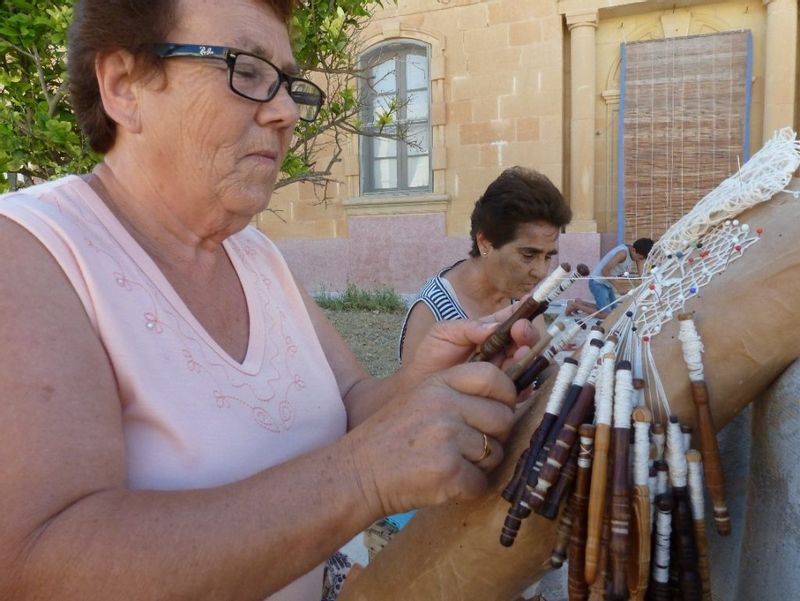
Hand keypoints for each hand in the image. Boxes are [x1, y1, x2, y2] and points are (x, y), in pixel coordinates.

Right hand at [346, 316, 538, 516]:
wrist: (357, 473)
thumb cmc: (392, 438)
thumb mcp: (421, 397)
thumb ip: (459, 392)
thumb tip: (509, 399)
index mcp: (439, 382)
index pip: (493, 378)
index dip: (504, 396)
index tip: (496, 410)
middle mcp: (445, 404)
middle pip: (503, 418)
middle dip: (493, 436)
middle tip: (466, 447)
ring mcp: (448, 437)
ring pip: (496, 453)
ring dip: (480, 465)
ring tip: (448, 463)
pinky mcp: (450, 471)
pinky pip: (482, 482)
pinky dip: (467, 489)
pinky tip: (443, 483)